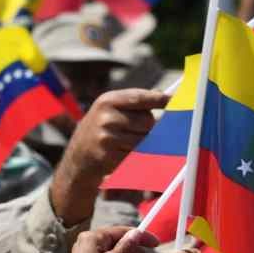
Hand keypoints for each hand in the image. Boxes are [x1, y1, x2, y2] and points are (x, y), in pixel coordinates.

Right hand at [50, 89, 167, 224]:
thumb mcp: (109, 109)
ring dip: (143, 143)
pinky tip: (121, 153)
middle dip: (147, 127)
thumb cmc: (100, 129)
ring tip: (125, 142)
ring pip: (144, 140)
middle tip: (135, 130)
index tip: (174, 100)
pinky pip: (136, 155)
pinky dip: (135, 156)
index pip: (140, 98)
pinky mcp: (110, 157)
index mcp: (107, 101)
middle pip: (147, 121)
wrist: (78, 158)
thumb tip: (163, 95)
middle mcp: (106, 117)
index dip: (159, 99)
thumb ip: (134, 101)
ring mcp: (107, 138)